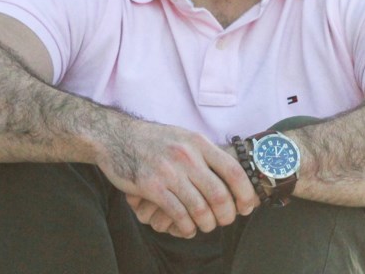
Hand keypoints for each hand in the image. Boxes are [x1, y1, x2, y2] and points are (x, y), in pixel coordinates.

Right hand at [95, 122, 258, 237]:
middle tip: (225, 221)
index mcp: (198, 143)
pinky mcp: (152, 187)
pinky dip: (187, 227)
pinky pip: (178, 214)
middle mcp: (186, 156)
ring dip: (207, 224)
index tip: (247, 206)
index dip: (245, 192)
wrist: (116, 137)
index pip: (233, 170)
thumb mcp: (183, 137)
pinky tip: (188, 228)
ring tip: (206, 226)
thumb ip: (205, 153)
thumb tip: (231, 174)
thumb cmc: (153, 140)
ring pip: (200, 208)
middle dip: (227, 214)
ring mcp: (169, 172)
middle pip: (219, 194)